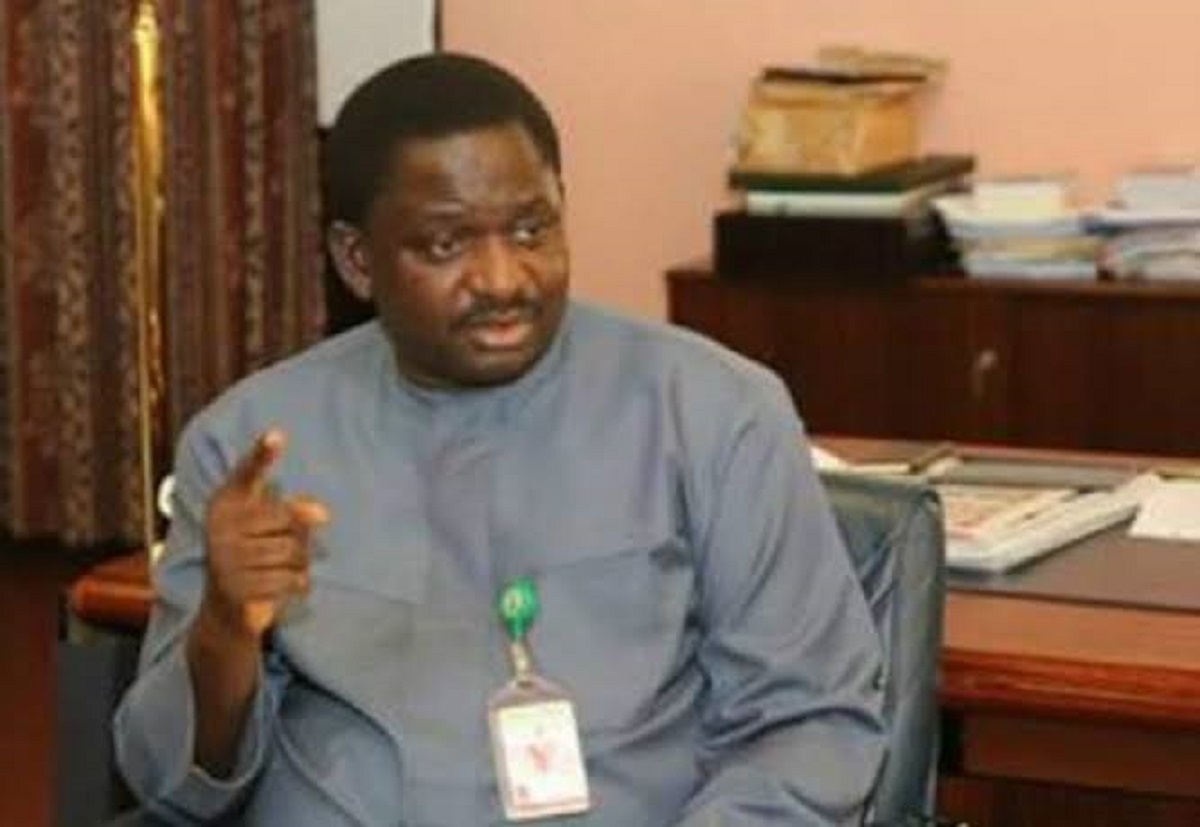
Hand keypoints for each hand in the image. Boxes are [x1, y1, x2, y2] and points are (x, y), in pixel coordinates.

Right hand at [199, 429, 329, 639]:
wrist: (226, 609)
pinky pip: (291, 579)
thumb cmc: (254, 554)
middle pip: (287, 518)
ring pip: (293, 551)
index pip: (247, 474)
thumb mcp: (270, 527)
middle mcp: (221, 526)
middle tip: (286, 548)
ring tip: (282, 569)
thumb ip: (294, 509)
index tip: (277, 434)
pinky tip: (283, 586)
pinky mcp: (237, 588)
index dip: (262, 455)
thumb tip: (321, 513)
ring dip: (300, 563)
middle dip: (299, 536)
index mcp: (227, 503)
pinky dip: (298, 584)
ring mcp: (225, 557)